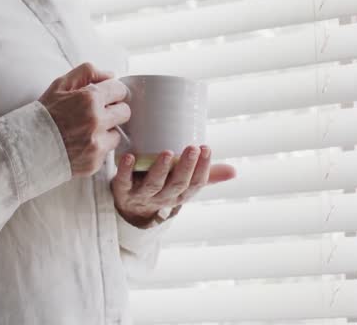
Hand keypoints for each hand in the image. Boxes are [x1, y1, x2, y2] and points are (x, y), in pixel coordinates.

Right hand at [38, 62, 130, 177]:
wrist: (27, 147)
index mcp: (89, 98)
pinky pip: (107, 151)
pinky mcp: (95, 161)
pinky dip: (98, 147)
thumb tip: (111, 74)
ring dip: (107, 131)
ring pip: (118, 133)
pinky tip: (82, 144)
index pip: (120, 90)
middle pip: (125, 112)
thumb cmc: (44, 114)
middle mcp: (97, 121)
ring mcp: (97, 143)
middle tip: (98, 113)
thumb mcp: (60, 85)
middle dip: (114, 110)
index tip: (105, 97)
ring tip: (87, 131)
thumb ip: (87, 72)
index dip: (112, 92)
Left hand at [111, 145, 237, 227]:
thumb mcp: (185, 184)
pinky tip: (129, 157)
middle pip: (177, 184)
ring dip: (160, 169)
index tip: (207, 147)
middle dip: (186, 167)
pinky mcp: (122, 190)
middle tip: (192, 148)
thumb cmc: (163, 188)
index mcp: (180, 194)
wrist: (130, 209)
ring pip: (154, 184)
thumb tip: (234, 171)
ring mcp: (142, 195)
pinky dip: (125, 170)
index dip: (203, 168)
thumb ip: (208, 176)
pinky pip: (123, 181)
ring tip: (167, 152)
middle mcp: (163, 197)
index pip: (196, 184)